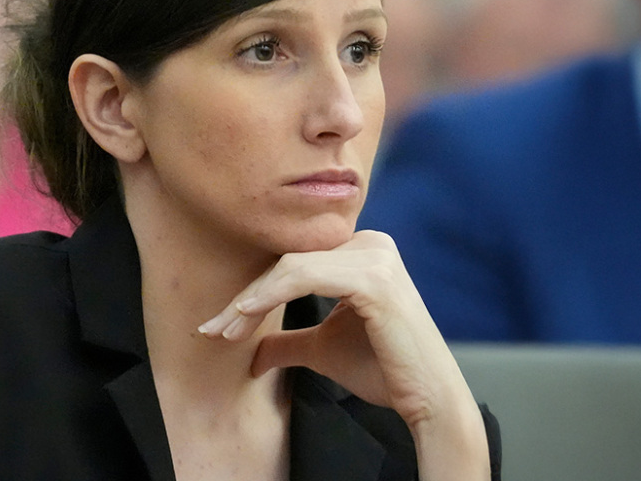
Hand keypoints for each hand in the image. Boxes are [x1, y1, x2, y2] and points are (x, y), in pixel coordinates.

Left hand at [198, 230, 467, 428]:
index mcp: (363, 250)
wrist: (427, 398)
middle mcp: (372, 242)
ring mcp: (375, 257)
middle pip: (288, 261)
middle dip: (245, 298)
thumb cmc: (383, 370)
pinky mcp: (374, 278)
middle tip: (212, 329)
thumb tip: (252, 355)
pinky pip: (306, 276)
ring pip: (291, 267)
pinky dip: (270, 295)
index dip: (253, 293)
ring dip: (250, 301)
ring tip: (225, 331)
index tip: (218, 326)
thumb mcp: (323, 349)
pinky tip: (246, 314)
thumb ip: (290, 342)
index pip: (294, 262)